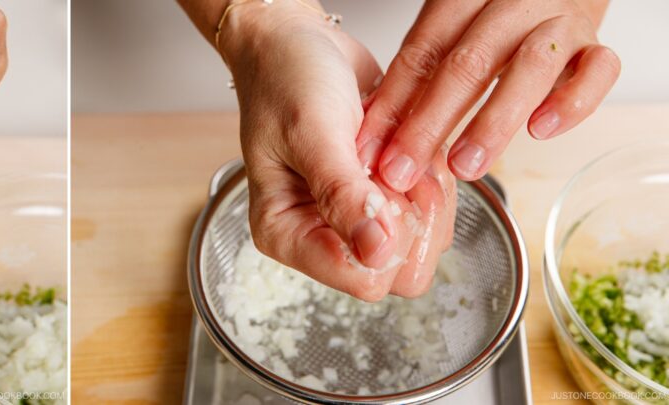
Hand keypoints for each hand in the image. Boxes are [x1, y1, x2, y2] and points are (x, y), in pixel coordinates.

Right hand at [220, 3, 455, 300]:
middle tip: (393, 165)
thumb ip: (342, 195)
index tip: (381, 183)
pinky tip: (405, 145)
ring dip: (425, 192)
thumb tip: (376, 254)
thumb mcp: (312, 133)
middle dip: (414, 217)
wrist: (299, 42)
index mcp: (287, 234)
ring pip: (424, 243)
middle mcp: (321, 235)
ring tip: (394, 147)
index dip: (389, 236)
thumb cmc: (286, 78)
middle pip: (399, 272)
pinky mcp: (384, 200)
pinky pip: (434, 213)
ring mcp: (355, 220)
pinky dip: (433, 177)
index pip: (361, 278)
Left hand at [359, 0, 619, 191]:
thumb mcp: (447, 36)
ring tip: (466, 167)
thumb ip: (415, 79)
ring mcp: (558, 24)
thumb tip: (371, 142)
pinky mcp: (595, 45)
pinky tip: (540, 132)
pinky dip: (570, 102)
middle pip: (468, 62)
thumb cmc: (491, 19)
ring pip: (530, 67)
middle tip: (404, 170)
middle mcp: (511, 6)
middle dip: (431, 122)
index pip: (422, 52)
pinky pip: (597, 70)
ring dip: (493, 122)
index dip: (393, 105)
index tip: (370, 152)